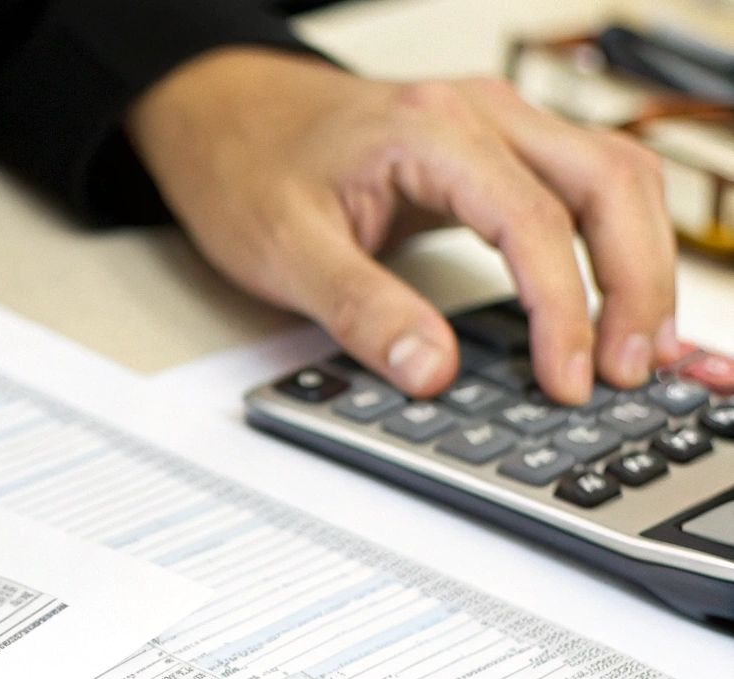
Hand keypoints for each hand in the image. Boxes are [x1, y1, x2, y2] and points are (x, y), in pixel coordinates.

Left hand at [129, 49, 677, 403]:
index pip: (532, 221)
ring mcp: (496, 124)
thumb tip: (431, 370)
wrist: (226, 116)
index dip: (561, 311)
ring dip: (638, 259)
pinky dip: (613, 239)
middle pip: (607, 183)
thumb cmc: (249, 167)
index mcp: (429, 130)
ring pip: (613, 176)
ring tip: (638, 346)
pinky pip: (586, 184)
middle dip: (635, 282)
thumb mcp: (283, 250)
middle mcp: (479, 113)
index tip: (566, 378)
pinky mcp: (497, 149)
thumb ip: (359, 311)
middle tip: (629, 368)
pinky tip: (614, 298)